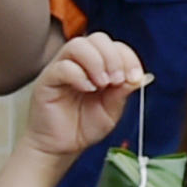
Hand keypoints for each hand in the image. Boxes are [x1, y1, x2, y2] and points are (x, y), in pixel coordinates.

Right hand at [20, 34, 148, 167]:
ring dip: (96, 62)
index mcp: (98, 66)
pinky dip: (78, 75)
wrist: (61, 148)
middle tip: (117, 80)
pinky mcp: (46, 80)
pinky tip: (87, 89)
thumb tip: (140, 77)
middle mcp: (79, 63)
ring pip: (78, 45)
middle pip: (98, 39)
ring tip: (103, 84)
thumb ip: (123, 92)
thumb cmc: (84, 127)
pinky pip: (61, 66)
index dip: (128, 57)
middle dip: (113, 57)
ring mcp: (61, 69)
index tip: (135, 76)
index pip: (115, 46)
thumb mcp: (112, 110)